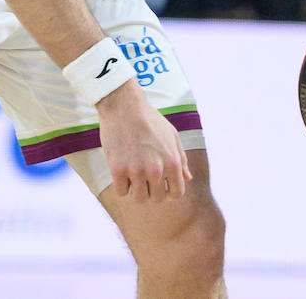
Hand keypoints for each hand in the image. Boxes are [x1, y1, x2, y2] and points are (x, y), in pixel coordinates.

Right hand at [96, 81, 191, 202]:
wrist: (125, 107)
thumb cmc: (150, 120)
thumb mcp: (172, 136)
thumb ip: (181, 159)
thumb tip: (187, 178)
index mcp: (172, 161)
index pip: (176, 193)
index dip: (170, 193)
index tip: (162, 187)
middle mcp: (156, 169)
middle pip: (157, 199)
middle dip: (152, 192)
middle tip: (145, 180)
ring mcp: (136, 170)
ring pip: (139, 199)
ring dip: (136, 191)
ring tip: (134, 177)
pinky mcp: (117, 170)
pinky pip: (121, 192)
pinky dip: (122, 185)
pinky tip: (123, 172)